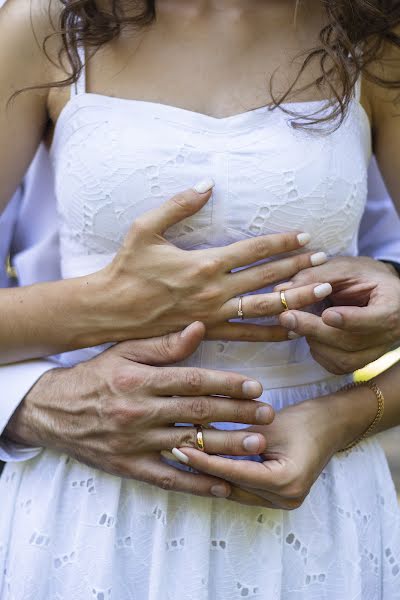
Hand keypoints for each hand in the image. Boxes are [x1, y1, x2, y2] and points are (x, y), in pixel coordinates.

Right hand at [4, 322, 274, 498]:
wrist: (52, 410)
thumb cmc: (94, 376)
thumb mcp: (124, 352)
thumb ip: (163, 344)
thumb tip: (199, 327)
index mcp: (139, 380)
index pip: (192, 381)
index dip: (226, 384)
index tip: (256, 386)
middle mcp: (138, 411)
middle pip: (196, 413)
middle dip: (236, 413)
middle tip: (268, 415)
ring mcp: (134, 442)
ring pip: (188, 445)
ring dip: (225, 446)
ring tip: (257, 445)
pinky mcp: (128, 466)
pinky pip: (167, 478)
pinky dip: (196, 483)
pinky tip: (223, 485)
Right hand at [85, 181, 329, 345]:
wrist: (110, 309)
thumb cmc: (127, 268)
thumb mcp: (145, 228)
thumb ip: (179, 205)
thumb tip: (207, 183)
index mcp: (205, 262)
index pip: (253, 249)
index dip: (282, 242)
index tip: (304, 236)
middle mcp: (216, 289)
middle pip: (267, 277)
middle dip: (299, 267)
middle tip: (324, 260)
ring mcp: (214, 314)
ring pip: (265, 307)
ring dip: (296, 298)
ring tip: (322, 292)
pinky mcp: (208, 331)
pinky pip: (247, 334)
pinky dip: (272, 332)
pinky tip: (292, 329)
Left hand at [171, 388, 377, 508]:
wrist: (333, 425)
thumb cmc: (305, 419)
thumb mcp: (268, 424)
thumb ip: (237, 437)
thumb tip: (198, 437)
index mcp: (286, 482)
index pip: (235, 474)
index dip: (205, 461)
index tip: (180, 449)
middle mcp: (285, 499)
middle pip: (232, 486)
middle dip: (202, 469)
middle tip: (173, 453)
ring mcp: (284, 502)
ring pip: (235, 490)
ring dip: (210, 474)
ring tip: (181, 457)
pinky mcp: (279, 497)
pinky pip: (244, 489)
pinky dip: (225, 476)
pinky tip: (203, 464)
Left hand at [276, 256, 399, 373]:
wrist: (380, 294)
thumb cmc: (363, 276)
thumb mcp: (345, 267)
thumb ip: (317, 276)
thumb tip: (282, 289)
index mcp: (391, 305)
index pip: (376, 319)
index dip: (350, 320)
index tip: (327, 314)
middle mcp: (388, 335)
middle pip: (351, 342)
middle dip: (314, 329)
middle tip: (287, 316)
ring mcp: (375, 352)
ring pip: (342, 359)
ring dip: (313, 341)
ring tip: (298, 321)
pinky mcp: (360, 362)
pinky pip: (336, 366)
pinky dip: (318, 352)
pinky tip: (310, 334)